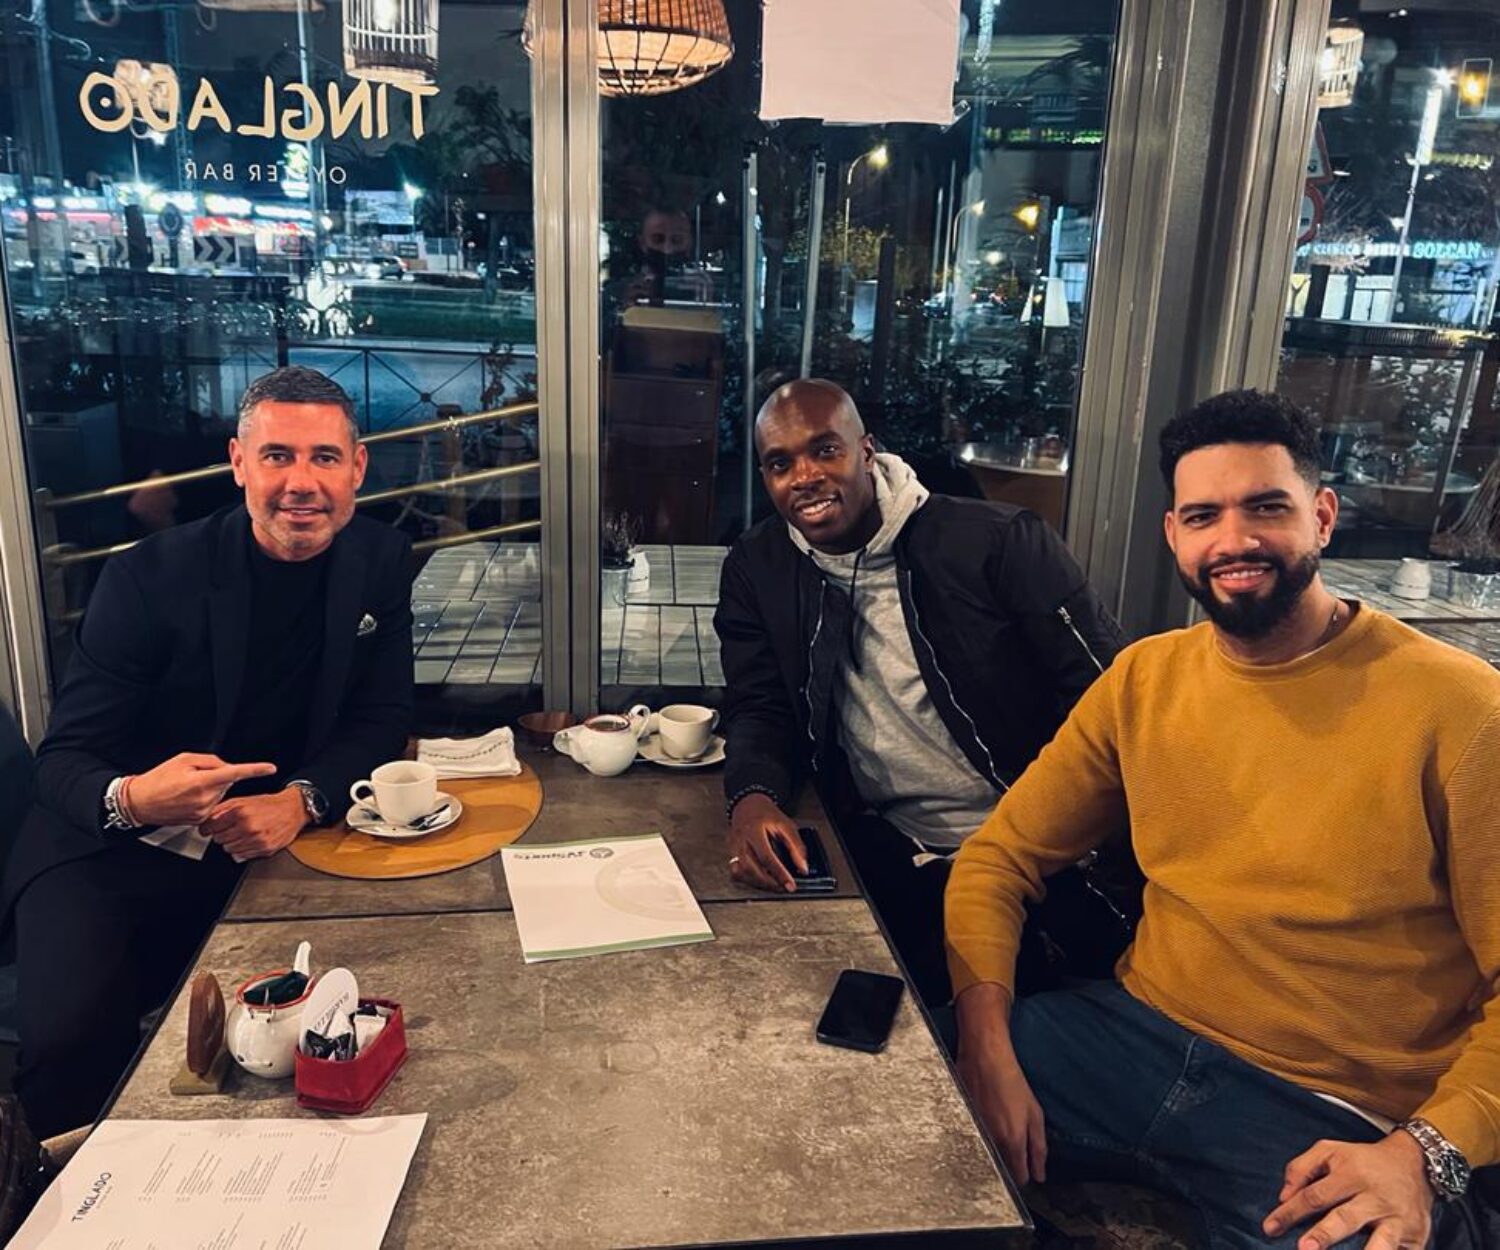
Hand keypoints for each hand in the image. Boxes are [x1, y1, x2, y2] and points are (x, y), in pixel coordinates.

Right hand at [127, 753, 276, 825]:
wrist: (139, 802)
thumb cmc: (159, 779)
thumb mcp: (183, 760)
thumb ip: (210, 761)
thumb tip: (227, 767)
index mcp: (201, 781)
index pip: (234, 773)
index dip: (255, 770)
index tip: (270, 768)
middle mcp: (205, 798)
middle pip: (226, 783)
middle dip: (217, 777)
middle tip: (195, 776)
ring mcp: (203, 812)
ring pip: (220, 794)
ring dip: (211, 789)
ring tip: (188, 789)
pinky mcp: (199, 820)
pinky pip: (212, 805)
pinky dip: (205, 799)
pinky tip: (188, 799)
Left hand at [201, 789, 307, 861]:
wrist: (293, 809)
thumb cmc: (269, 804)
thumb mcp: (242, 800)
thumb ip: (222, 809)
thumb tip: (206, 821)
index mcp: (240, 812)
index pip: (210, 828)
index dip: (208, 828)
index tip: (208, 829)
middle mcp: (248, 826)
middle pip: (219, 839)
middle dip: (222, 834)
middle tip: (230, 829)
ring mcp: (257, 839)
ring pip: (229, 849)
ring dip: (233, 843)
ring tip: (242, 834)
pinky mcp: (265, 849)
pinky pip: (242, 856)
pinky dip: (243, 849)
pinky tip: (250, 840)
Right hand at [727, 793, 804, 892]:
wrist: (748, 805)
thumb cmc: (766, 814)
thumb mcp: (786, 825)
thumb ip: (796, 846)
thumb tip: (803, 867)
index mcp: (754, 830)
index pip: (766, 857)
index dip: (779, 874)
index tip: (790, 885)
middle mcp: (740, 840)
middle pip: (751, 868)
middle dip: (769, 883)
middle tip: (783, 887)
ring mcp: (733, 847)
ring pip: (741, 873)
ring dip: (758, 883)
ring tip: (774, 884)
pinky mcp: (730, 853)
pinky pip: (736, 872)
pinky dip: (748, 879)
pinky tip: (759, 879)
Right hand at [955, 982, 1047, 1185]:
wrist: (984, 1056)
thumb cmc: (1011, 1080)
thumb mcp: (1035, 1113)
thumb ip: (1039, 1146)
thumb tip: (1040, 1174)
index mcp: (1012, 1141)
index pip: (1018, 1176)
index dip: (1025, 1175)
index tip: (1027, 1171)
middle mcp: (991, 1141)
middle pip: (1000, 1167)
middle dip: (1008, 1165)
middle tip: (1014, 1148)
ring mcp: (974, 1132)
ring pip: (985, 1155)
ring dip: (993, 1150)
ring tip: (998, 1129)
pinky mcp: (961, 1122)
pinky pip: (972, 1140)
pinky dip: (979, 1136)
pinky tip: (984, 1119)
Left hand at [1264, 1131, 1433, 1249]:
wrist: (1415, 1163)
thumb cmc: (1362, 1161)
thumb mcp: (1330, 1151)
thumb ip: (1301, 1168)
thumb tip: (1283, 1197)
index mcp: (1352, 1173)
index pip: (1315, 1195)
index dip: (1291, 1212)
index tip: (1270, 1227)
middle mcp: (1375, 1197)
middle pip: (1345, 1218)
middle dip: (1323, 1235)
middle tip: (1304, 1248)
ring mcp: (1399, 1220)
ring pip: (1380, 1243)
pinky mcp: (1416, 1237)